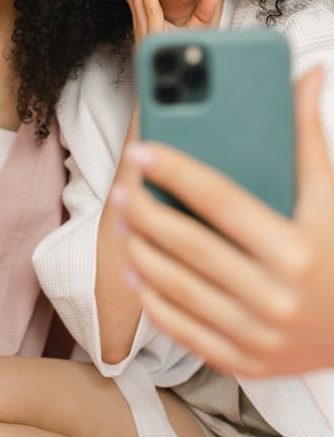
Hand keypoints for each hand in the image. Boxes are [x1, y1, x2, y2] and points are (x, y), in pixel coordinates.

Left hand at [113, 68, 333, 376]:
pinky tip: (137, 270)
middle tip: (124, 187)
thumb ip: (310, 137)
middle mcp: (275, 296)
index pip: (221, 201)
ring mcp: (256, 335)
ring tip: (125, 221)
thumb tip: (307, 75)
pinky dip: (154, 299)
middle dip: (146, 212)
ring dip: (140, 251)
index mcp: (295, 249)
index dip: (177, 171)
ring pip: (177, 288)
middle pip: (189, 245)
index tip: (143, 151)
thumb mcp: (329, 198)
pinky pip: (183, 329)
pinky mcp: (243, 361)